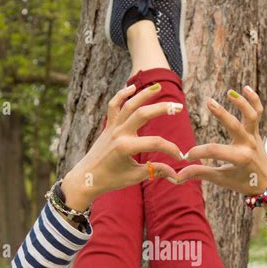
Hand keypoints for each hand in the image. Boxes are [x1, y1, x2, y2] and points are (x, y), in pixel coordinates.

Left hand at [61, 83, 182, 209]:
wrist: (87, 178)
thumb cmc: (110, 180)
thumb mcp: (134, 177)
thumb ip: (155, 171)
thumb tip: (175, 173)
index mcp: (126, 147)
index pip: (155, 143)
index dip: (170, 149)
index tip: (179, 156)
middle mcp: (119, 134)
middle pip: (143, 114)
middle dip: (162, 108)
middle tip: (179, 107)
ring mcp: (112, 128)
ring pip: (128, 105)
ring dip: (144, 94)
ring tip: (158, 87)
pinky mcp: (108, 126)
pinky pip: (113, 106)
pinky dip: (121, 95)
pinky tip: (132, 88)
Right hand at [176, 86, 266, 194]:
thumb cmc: (242, 181)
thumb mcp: (221, 179)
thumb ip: (200, 173)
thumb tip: (178, 175)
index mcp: (239, 158)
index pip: (214, 151)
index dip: (197, 152)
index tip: (186, 156)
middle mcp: (248, 145)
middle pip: (234, 126)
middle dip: (222, 114)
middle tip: (209, 101)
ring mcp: (254, 136)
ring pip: (251, 115)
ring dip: (242, 102)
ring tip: (229, 93)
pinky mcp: (256, 130)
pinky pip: (258, 112)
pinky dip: (254, 99)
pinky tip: (245, 88)